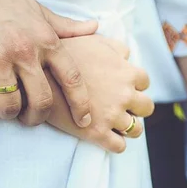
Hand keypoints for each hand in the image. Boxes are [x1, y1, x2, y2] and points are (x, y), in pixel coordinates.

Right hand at [0, 0, 96, 126]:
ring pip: (10, 104)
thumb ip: (66, 27)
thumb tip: (94, 27)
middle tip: (31, 119)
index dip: (81, 104)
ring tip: (6, 110)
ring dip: (9, 113)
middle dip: (37, 118)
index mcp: (47, 40)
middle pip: (42, 100)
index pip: (72, 79)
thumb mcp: (39, 11)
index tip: (84, 121)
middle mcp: (25, 50)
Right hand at [43, 35, 153, 151]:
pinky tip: (106, 138)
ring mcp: (112, 116)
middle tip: (122, 107)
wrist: (40, 74)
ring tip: (114, 125)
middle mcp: (123, 95)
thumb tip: (125, 54)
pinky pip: (119, 147)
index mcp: (126, 72)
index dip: (135, 85)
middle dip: (137, 108)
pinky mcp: (97, 134)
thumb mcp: (92, 41)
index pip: (145, 82)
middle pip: (146, 108)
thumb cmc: (65, 54)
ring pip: (136, 130)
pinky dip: (116, 144)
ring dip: (128, 128)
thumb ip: (113, 46)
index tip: (124, 88)